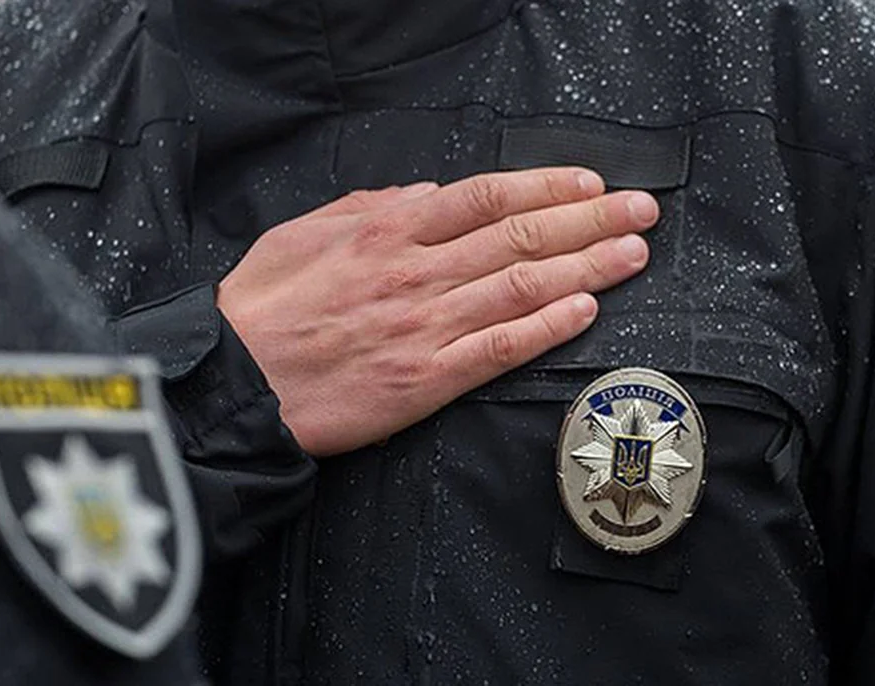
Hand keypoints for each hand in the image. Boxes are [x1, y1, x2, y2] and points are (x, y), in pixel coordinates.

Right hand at [217, 168, 657, 455]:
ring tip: (633, 255)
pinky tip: (586, 311)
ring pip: (523, 287)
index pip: (485, 197)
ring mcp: (427, 327)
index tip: (590, 184)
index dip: (545, 186)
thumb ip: (366, 207)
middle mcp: (417, 272)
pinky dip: (547, 328)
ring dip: (587, 267)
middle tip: (642, 212)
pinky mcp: (427, 380)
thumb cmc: (259, 311)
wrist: (232, 388)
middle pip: (521, 236)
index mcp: (386, 231)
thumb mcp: (299, 235)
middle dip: (590, 221)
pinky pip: (500, 349)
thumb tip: (425, 195)